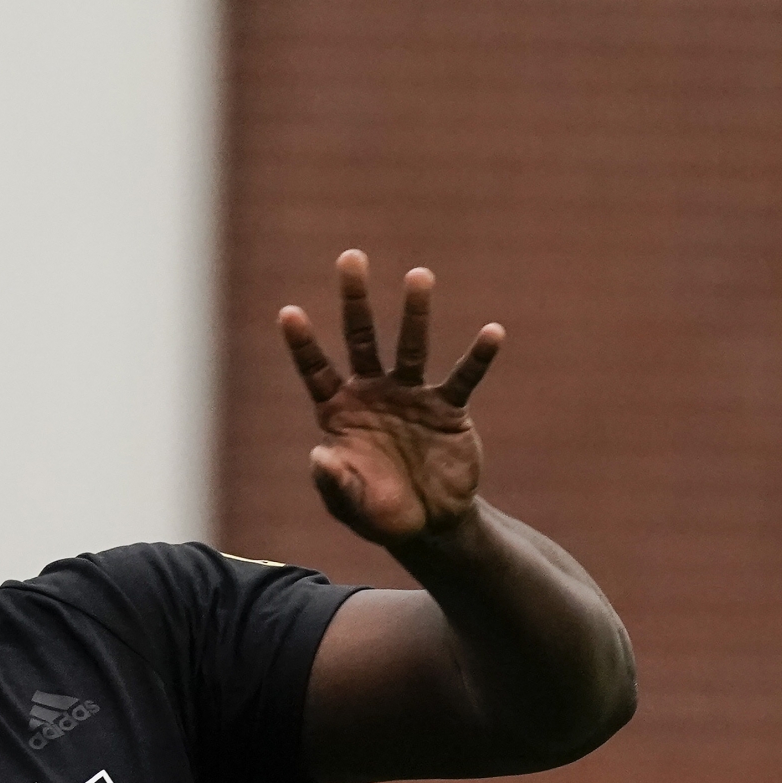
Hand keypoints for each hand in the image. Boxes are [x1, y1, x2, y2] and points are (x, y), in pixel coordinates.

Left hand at [277, 252, 503, 549]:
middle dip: (354, 300)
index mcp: (340, 411)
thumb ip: (334, 483)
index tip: (288, 312)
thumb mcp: (350, 504)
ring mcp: (411, 396)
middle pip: (360, 337)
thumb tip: (319, 454)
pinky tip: (493, 333)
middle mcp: (373, 393)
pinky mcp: (448, 409)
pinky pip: (463, 378)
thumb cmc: (379, 513)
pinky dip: (478, 357)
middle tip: (351, 257)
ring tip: (419, 276)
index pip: (316, 369)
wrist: (429, 525)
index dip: (303, 344)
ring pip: (411, 346)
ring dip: (415, 313)